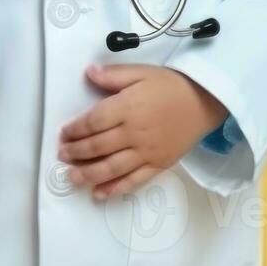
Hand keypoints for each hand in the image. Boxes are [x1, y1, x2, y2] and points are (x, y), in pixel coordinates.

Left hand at [57, 64, 226, 200]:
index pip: (92, 122)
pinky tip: (99, 193)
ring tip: (71, 176)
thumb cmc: (171, 85)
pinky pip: (133, 181)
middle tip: (62, 154)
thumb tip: (88, 73)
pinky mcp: (157, 165)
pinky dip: (115, 189)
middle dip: (75, 152)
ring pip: (111, 168)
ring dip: (88, 174)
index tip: (63, 133)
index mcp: (127, 108)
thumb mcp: (142, 72)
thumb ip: (114, 75)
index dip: (74, 130)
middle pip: (97, 146)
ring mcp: (146, 152)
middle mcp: (133, 133)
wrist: (204, 102)